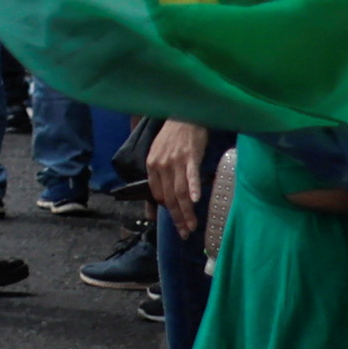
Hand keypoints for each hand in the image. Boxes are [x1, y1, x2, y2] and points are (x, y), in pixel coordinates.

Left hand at [146, 117, 215, 236]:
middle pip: (169, 197)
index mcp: (152, 166)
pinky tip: (195, 200)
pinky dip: (193, 188)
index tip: (176, 220)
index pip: (158, 195)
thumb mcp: (159, 155)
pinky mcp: (191, 156)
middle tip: (184, 233)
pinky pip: (191, 175)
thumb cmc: (173, 137)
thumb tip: (156, 200)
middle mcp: (162, 165)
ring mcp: (176, 161)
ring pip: (180, 192)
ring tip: (192, 226)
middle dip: (177, 218)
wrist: (185, 115)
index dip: (167, 210)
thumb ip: (158, 178)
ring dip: (186, 212)